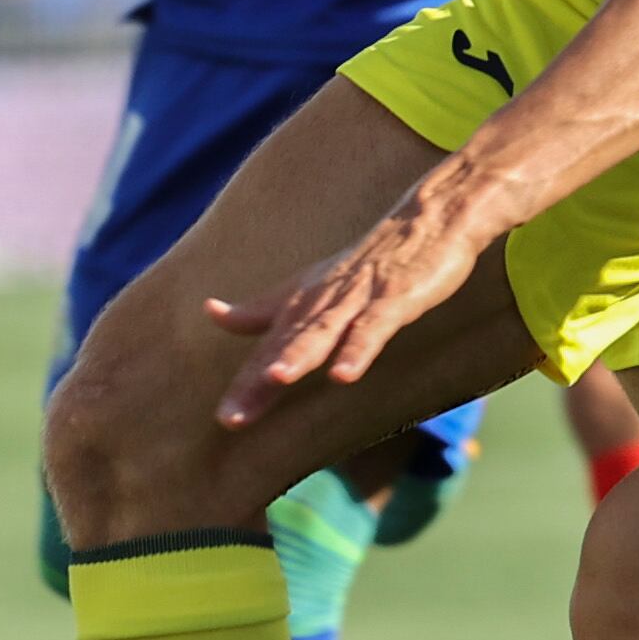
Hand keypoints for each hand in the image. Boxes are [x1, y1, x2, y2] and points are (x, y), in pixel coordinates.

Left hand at [212, 183, 495, 425]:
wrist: (427, 220)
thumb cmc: (368, 263)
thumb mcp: (309, 289)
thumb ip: (261, 310)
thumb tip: (211, 313)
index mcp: (301, 304)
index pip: (268, 351)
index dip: (247, 386)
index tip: (225, 419)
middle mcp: (322, 302)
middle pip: (286, 344)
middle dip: (258, 380)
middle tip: (232, 416)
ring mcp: (358, 299)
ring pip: (323, 330)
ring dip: (300, 354)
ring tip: (277, 379)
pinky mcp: (393, 298)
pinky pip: (373, 327)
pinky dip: (357, 349)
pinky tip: (344, 374)